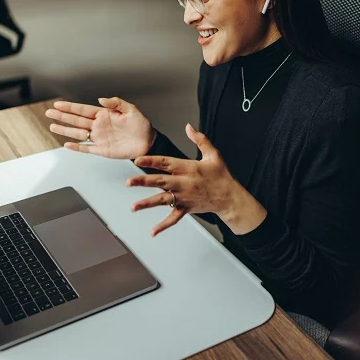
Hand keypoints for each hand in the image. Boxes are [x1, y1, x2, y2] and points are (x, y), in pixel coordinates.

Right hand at [45, 98, 155, 159]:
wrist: (148, 143)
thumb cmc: (142, 126)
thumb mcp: (132, 110)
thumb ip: (117, 103)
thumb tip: (101, 99)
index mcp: (105, 115)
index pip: (83, 110)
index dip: (70, 107)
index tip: (58, 104)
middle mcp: (99, 126)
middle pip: (76, 120)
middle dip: (62, 116)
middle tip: (49, 113)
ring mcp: (100, 138)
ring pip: (78, 133)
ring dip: (65, 130)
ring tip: (52, 126)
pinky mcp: (103, 150)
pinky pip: (87, 148)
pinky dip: (77, 147)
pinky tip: (67, 144)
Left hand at [127, 124, 265, 236]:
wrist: (230, 198)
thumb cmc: (222, 175)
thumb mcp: (213, 154)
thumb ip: (200, 140)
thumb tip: (188, 127)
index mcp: (189, 168)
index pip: (167, 163)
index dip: (152, 161)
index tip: (138, 160)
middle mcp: (184, 183)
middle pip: (160, 182)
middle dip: (143, 182)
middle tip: (129, 182)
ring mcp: (185, 197)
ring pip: (163, 200)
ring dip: (147, 203)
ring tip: (133, 207)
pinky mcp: (186, 208)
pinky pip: (173, 218)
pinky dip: (163, 226)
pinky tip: (152, 232)